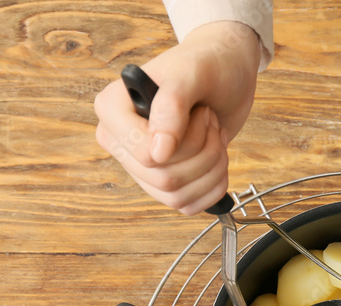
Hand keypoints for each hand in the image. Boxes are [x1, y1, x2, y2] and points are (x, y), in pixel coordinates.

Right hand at [94, 21, 261, 213]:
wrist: (227, 73)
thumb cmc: (207, 65)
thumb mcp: (191, 74)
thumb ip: (171, 106)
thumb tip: (157, 153)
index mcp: (112, 110)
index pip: (144, 155)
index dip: (185, 143)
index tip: (199, 113)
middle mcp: (120, 141)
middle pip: (164, 179)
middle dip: (204, 153)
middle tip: (211, 121)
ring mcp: (141, 165)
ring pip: (176, 196)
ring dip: (212, 168)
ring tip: (216, 136)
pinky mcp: (165, 181)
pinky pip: (187, 205)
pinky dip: (213, 187)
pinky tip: (219, 159)